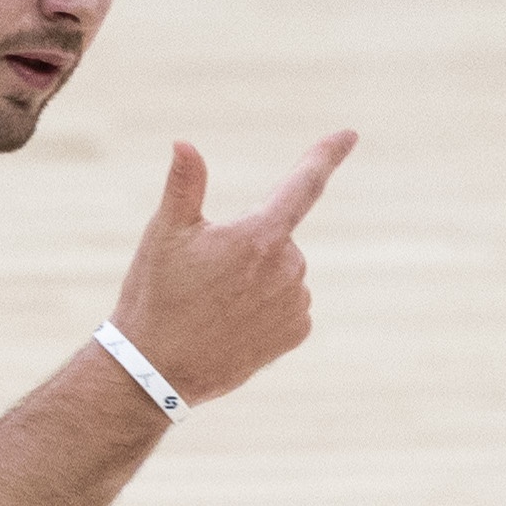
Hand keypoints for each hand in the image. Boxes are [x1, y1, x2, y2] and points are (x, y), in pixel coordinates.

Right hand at [110, 130, 357, 404]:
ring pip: (283, 272)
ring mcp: (296, 302)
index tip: (349, 134)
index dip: (326, 155)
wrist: (158, 371)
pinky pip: (289, 305)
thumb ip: (184, 184)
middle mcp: (289, 267)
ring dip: (257, 279)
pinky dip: (266, 308)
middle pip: (277, 237)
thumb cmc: (157, 295)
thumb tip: (185, 143)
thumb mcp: (164, 234)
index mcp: (259, 235)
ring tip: (213, 305)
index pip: (303, 184)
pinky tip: (232, 325)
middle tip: (204, 274)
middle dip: (249, 245)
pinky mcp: (297, 333)